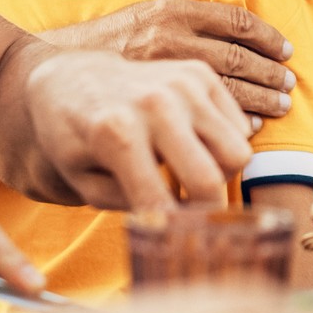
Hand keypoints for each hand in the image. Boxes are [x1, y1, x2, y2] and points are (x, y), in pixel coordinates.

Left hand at [17, 49, 253, 209]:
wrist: (72, 79)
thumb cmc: (76, 140)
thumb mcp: (84, 183)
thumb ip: (128, 206)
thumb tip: (177, 222)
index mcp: (117, 134)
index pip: (161, 201)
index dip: (170, 231)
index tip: (174, 239)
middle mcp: (155, 103)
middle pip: (209, 180)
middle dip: (204, 209)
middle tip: (189, 212)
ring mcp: (183, 84)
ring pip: (237, 153)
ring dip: (219, 173)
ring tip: (190, 171)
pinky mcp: (201, 73)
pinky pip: (239, 128)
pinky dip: (222, 143)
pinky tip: (192, 141)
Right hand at [46, 0, 295, 119]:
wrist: (54, 74)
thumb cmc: (113, 49)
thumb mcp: (150, 21)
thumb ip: (192, 27)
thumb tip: (248, 42)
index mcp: (172, 9)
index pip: (236, 20)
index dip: (268, 36)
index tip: (287, 50)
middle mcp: (167, 35)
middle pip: (237, 55)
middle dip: (269, 73)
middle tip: (289, 86)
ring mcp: (157, 72)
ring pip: (226, 85)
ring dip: (259, 98)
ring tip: (279, 107)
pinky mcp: (147, 103)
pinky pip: (202, 113)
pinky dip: (230, 121)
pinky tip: (247, 129)